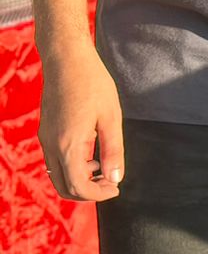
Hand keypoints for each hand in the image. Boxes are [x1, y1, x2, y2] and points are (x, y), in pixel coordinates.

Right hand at [37, 46, 123, 201]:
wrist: (67, 59)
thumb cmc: (93, 83)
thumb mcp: (111, 117)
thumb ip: (113, 150)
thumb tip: (114, 179)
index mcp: (67, 144)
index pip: (78, 186)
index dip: (98, 194)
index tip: (116, 189)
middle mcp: (51, 145)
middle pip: (63, 186)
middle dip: (87, 192)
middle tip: (111, 183)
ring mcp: (45, 138)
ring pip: (57, 174)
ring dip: (79, 179)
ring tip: (103, 166)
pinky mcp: (46, 131)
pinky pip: (55, 160)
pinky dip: (72, 166)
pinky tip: (92, 153)